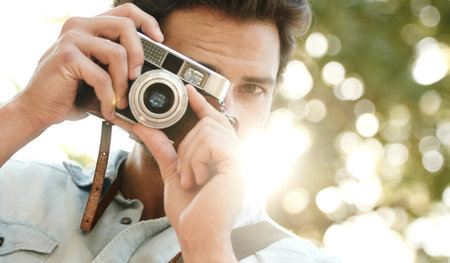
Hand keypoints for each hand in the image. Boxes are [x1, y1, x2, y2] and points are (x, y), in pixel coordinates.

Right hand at [16, 3, 163, 129]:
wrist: (39, 108)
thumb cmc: (73, 92)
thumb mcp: (101, 73)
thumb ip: (120, 65)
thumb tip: (151, 72)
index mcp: (91, 27)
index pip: (125, 11)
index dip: (147, 22)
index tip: (160, 40)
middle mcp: (80, 26)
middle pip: (125, 27)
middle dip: (139, 55)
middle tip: (137, 78)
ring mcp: (71, 38)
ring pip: (117, 53)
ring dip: (123, 83)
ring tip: (120, 101)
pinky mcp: (67, 56)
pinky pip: (102, 76)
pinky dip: (109, 97)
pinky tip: (108, 109)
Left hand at [134, 86, 246, 261]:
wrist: (197, 233)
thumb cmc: (190, 209)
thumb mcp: (173, 172)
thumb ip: (163, 148)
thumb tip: (145, 127)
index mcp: (224, 155)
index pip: (215, 121)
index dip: (202, 104)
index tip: (189, 90)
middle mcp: (236, 154)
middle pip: (208, 123)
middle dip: (187, 146)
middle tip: (187, 173)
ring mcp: (240, 158)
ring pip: (206, 131)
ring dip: (190, 157)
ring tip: (193, 180)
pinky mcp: (238, 163)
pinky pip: (210, 143)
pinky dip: (196, 161)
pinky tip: (200, 180)